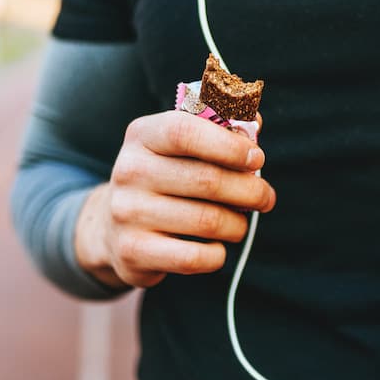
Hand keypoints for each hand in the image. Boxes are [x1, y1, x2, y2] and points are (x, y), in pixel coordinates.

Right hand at [75, 110, 275, 288]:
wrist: (114, 229)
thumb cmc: (165, 180)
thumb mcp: (180, 148)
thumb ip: (218, 130)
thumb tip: (255, 123)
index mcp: (142, 135)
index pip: (185, 132)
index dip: (229, 145)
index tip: (257, 158)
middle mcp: (129, 171)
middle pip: (207, 180)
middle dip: (250, 191)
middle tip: (265, 197)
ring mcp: (127, 213)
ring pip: (207, 221)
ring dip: (237, 224)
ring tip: (239, 223)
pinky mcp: (133, 251)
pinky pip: (195, 257)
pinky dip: (217, 254)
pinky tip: (216, 247)